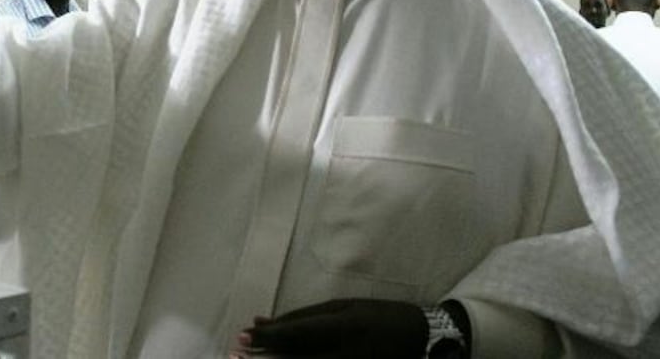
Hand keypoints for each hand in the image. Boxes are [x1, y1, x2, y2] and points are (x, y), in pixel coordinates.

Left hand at [232, 299, 426, 358]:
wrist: (422, 339)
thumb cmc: (380, 315)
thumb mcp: (345, 306)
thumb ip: (305, 317)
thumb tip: (264, 321)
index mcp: (345, 327)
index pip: (297, 334)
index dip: (268, 337)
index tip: (243, 336)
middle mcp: (345, 353)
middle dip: (264, 357)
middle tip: (236, 354)